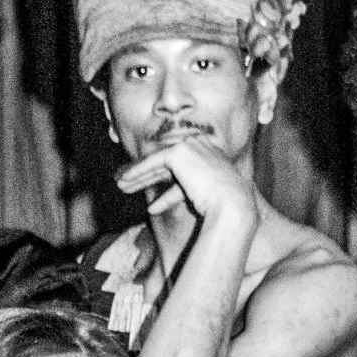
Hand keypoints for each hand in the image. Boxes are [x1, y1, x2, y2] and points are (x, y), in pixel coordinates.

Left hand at [114, 137, 260, 229]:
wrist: (233, 206)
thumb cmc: (226, 210)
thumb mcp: (204, 198)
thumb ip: (181, 194)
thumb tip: (155, 206)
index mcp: (212, 155)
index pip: (180, 166)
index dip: (160, 176)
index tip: (146, 186)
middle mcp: (202, 146)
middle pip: (167, 164)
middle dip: (145, 175)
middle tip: (128, 183)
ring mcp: (191, 147)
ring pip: (157, 164)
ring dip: (138, 177)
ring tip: (122, 186)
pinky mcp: (179, 154)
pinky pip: (153, 163)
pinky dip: (138, 172)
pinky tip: (125, 179)